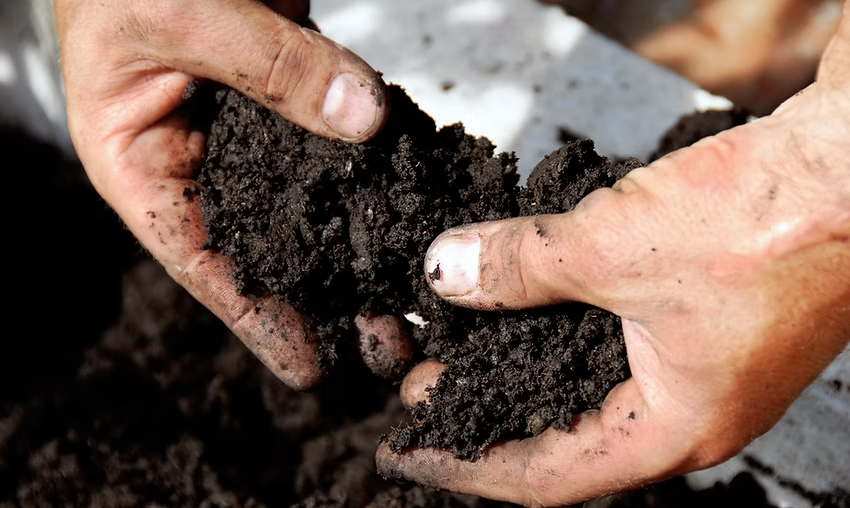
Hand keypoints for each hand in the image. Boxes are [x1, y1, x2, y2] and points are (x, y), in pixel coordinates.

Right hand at [56, 0, 394, 387]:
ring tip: (407, 295)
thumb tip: (363, 118)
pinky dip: (372, 173)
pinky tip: (410, 207)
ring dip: (357, 246)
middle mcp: (198, 156)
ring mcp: (250, 127)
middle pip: (265, 245)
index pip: (199, 258)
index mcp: (140, 160)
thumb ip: (269, 65)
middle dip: (323, 297)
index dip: (254, 318)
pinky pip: (337, 139)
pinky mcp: (293, 91)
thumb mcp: (180, 11)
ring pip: (308, 201)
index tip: (309, 367)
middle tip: (385, 344)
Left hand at [377, 4, 849, 504]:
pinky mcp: (706, 321)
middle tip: (426, 392)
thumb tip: (446, 271)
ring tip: (463, 347)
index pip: (542, 475)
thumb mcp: (614, 247)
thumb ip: (520, 266)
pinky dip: (561, 329)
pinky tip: (528, 303)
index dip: (466, 464)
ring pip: (587, 386)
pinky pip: (614, 342)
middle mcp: (689, 413)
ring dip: (521, 365)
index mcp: (673, 430)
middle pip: (563, 434)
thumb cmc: (771, 223)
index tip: (410, 450)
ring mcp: (702, 368)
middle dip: (488, 412)